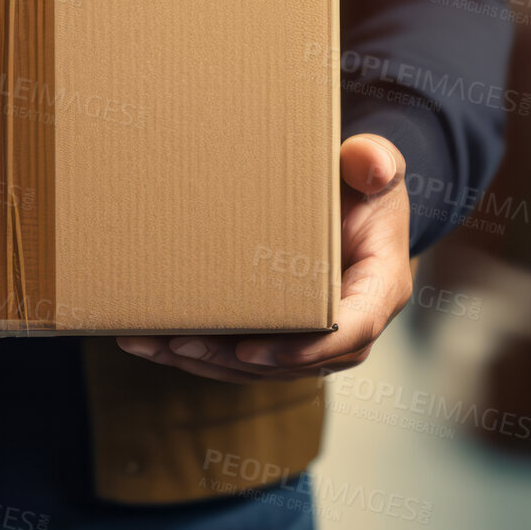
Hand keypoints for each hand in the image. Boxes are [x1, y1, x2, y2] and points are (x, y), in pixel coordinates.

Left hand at [115, 133, 411, 381]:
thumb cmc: (364, 186)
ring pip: (260, 368)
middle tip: (181, 345)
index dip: (303, 349)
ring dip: (205, 362)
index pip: (350, 331)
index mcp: (379, 290)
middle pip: (293, 361)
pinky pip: (243, 358)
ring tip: (152, 345)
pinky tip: (153, 342)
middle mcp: (350, 327)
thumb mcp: (376, 166)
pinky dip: (200, 354)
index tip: (252, 352)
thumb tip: (372, 164)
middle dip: (233, 360)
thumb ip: (376, 161)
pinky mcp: (284, 339)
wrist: (355, 205)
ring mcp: (315, 340)